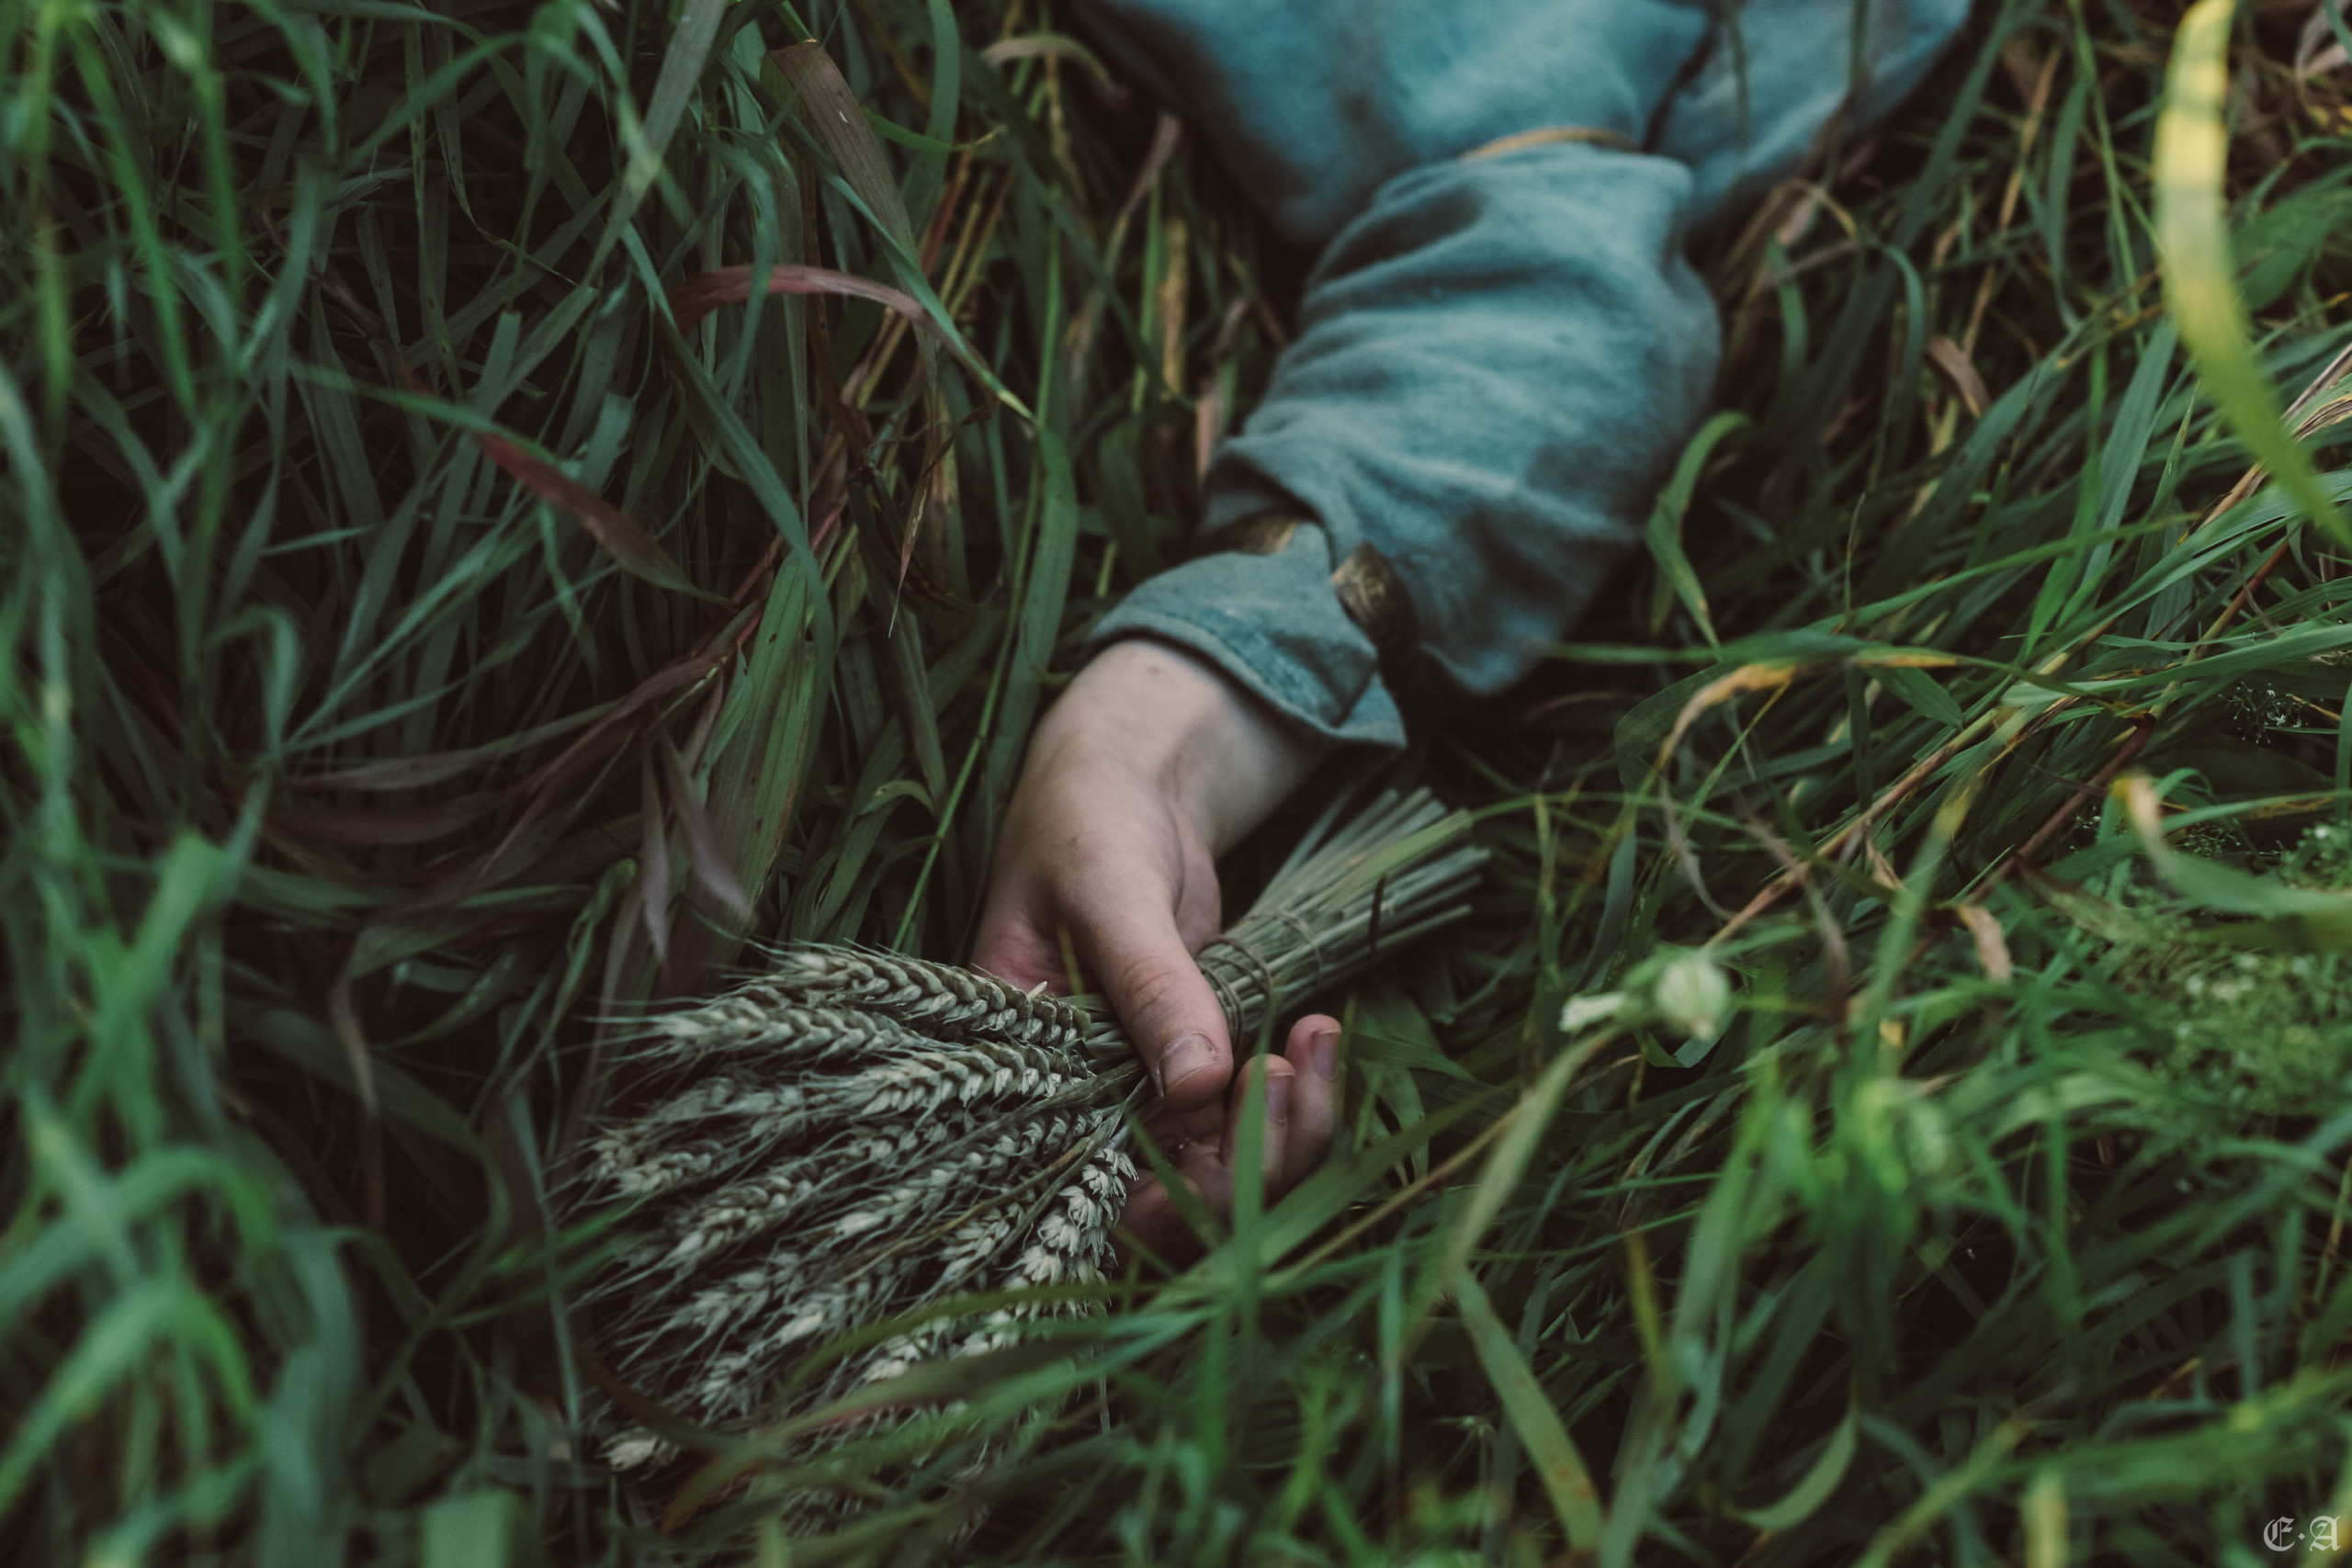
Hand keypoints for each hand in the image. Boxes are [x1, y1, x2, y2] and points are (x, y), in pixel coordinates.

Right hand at [970, 640, 1338, 1259]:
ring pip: (1224, 1175)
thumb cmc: (1087, 820)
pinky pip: (1251, 1125)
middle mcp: (1077, 1110)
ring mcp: (1140, 1097)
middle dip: (1249, 1164)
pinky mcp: (1194, 1073)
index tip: (1229, 1114)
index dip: (1165, 1196)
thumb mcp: (1109, 888)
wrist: (1128, 786)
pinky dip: (1299, 1096)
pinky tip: (1317, 1033)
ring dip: (1289, 1131)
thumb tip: (1196, 1086)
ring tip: (1316, 1041)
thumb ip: (1149, 982)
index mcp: (1019, 1079)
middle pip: (1170, 1205)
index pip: (1087, 1194)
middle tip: (1290, 1072)